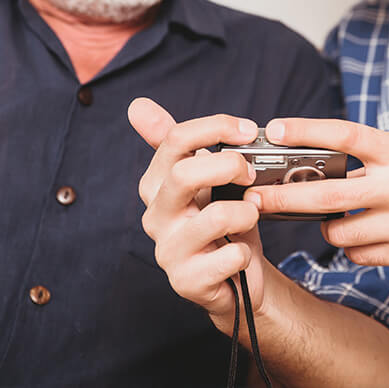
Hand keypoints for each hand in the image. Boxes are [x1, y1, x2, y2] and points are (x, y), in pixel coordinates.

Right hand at [128, 97, 270, 330]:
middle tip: (251, 175)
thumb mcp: (202, 176)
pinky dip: (246, 251)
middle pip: (185, 173)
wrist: (233, 276)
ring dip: (247, 213)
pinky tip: (241, 254)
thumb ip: (178, 142)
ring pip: (215, 216)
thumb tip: (137, 105)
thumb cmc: (220, 219)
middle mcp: (155, 215)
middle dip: (230, 166)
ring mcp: (169, 250)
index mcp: (156, 183)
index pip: (176, 139)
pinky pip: (231, 256)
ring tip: (250, 217)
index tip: (249, 130)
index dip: (217, 127)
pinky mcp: (188, 282)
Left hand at [245, 118, 388, 271]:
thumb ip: (372, 159)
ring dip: (327, 227)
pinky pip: (359, 256)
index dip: (307, 130)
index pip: (346, 136)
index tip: (274, 128)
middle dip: (282, 198)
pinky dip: (353, 248)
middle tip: (253, 197)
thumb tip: (318, 164)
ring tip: (339, 218)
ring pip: (338, 233)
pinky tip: (367, 236)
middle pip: (327, 195)